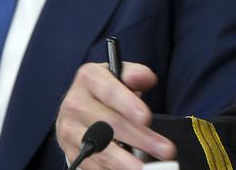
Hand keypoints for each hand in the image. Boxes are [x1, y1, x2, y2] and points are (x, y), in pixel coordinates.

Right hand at [56, 62, 176, 168]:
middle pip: (110, 125)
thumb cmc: (105, 89)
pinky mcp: (72, 151)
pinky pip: (94, 165)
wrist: (77, 105)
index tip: (146, 118)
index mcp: (89, 78)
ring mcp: (70, 130)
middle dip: (140, 139)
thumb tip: (147, 77)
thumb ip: (135, 75)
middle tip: (165, 149)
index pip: (110, 92)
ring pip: (102, 150)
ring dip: (127, 162)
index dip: (128, 105)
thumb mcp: (119, 74)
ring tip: (147, 168)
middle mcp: (75, 103)